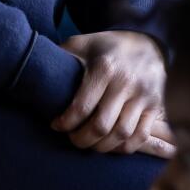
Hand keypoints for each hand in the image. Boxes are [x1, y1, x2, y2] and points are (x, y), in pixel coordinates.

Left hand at [54, 31, 172, 156]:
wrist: (148, 41)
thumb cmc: (108, 46)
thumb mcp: (82, 43)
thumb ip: (61, 56)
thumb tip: (32, 69)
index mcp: (105, 67)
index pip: (81, 107)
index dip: (65, 123)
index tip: (56, 126)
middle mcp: (126, 82)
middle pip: (100, 126)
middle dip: (81, 140)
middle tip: (72, 139)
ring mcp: (143, 95)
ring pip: (121, 135)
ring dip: (102, 146)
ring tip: (90, 143)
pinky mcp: (156, 106)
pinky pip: (140, 136)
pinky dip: (124, 147)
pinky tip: (112, 144)